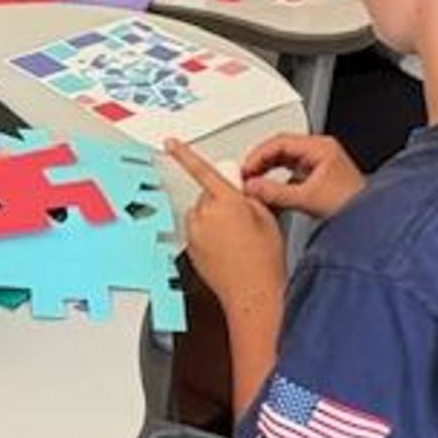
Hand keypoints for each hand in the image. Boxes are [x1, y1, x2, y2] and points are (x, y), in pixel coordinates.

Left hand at [166, 139, 285, 326]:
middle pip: (206, 195)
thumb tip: (239, 190)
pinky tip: (227, 249)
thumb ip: (249, 195)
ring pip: (201, 214)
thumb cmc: (263, 260)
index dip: (184, 155)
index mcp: (225, 202)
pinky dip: (208, 235)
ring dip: (214, 219)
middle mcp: (204, 216)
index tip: (171, 144)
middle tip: (242, 220)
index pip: (202, 171)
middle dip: (221, 200)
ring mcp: (194, 234)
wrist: (253, 293)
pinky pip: (198, 232)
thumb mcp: (266, 217)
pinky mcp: (190, 249)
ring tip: (236, 239)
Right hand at [240, 133, 365, 219]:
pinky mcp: (317, 178)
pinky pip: (290, 173)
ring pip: (284, 161)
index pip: (279, 142)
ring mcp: (319, 164)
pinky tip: (270, 191)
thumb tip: (252, 187)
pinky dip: (277, 181)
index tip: (245, 169)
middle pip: (280, 149)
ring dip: (267, 172)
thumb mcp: (308, 198)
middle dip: (260, 163)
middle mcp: (320, 152)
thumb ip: (276, 193)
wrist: (370, 222)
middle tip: (245, 176)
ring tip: (254, 184)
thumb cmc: (352, 205)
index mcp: (321, 147)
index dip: (258, 155)